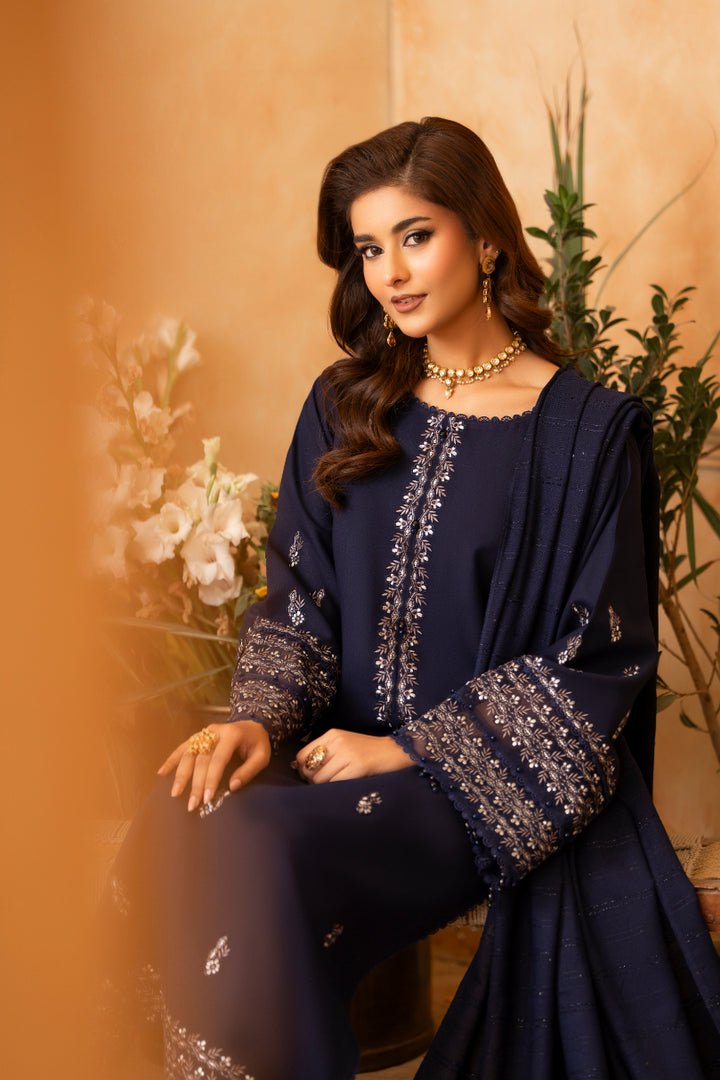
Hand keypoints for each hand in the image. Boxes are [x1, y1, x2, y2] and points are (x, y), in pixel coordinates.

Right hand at [158, 720, 271, 810]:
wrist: (252, 723)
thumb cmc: (257, 743)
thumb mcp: (262, 756)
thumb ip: (249, 770)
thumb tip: (233, 786)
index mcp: (232, 735)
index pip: (218, 759)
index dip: (211, 779)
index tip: (207, 798)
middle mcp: (215, 731)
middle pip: (201, 759)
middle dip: (196, 783)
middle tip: (192, 804)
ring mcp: (204, 732)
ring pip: (188, 753)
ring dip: (180, 774)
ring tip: (175, 793)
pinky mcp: (198, 736)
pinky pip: (182, 748)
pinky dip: (171, 760)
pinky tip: (162, 773)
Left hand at [294, 729, 413, 783]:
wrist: (398, 751)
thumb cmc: (369, 752)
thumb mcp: (345, 745)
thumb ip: (324, 753)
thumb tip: (297, 768)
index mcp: (332, 734)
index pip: (302, 755)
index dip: (303, 770)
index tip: (312, 777)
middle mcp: (338, 741)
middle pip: (309, 769)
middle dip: (312, 782)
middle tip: (325, 785)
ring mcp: (348, 753)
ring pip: (320, 779)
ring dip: (325, 788)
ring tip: (337, 786)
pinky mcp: (359, 766)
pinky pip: (335, 783)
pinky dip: (336, 790)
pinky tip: (345, 787)